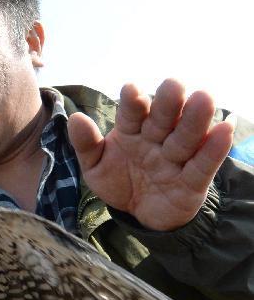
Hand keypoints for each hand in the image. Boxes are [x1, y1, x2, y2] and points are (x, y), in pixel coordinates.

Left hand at [67, 79, 233, 230]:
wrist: (138, 214)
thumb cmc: (118, 181)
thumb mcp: (95, 166)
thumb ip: (86, 144)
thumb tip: (74, 118)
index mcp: (132, 131)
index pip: (132, 114)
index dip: (132, 102)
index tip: (130, 90)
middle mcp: (156, 139)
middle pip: (163, 120)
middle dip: (167, 104)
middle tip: (173, 85)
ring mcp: (176, 158)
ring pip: (185, 138)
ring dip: (194, 120)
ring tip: (204, 99)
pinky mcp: (193, 181)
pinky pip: (203, 165)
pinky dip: (213, 149)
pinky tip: (224, 129)